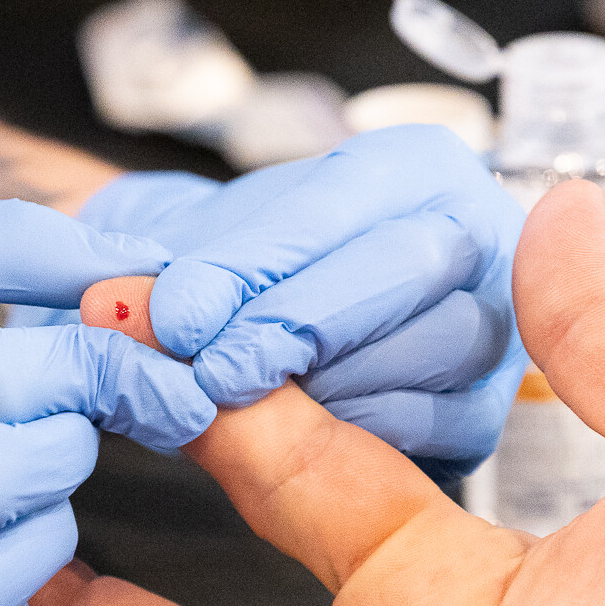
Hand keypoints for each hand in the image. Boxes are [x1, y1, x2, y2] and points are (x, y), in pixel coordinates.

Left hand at [70, 125, 526, 480]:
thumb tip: (113, 306)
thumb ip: (155, 272)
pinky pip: (434, 430)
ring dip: (321, 388)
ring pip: (424, 352)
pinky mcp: (483, 413)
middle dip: (293, 325)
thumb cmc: (239, 269)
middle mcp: (473, 234)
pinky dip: (357, 438)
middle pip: (403, 269)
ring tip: (241, 400)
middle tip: (209, 372)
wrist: (260, 318)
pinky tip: (298, 434)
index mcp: (411, 167)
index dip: (257, 263)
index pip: (341, 200)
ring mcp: (491, 325)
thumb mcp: (185, 250)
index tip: (180, 317)